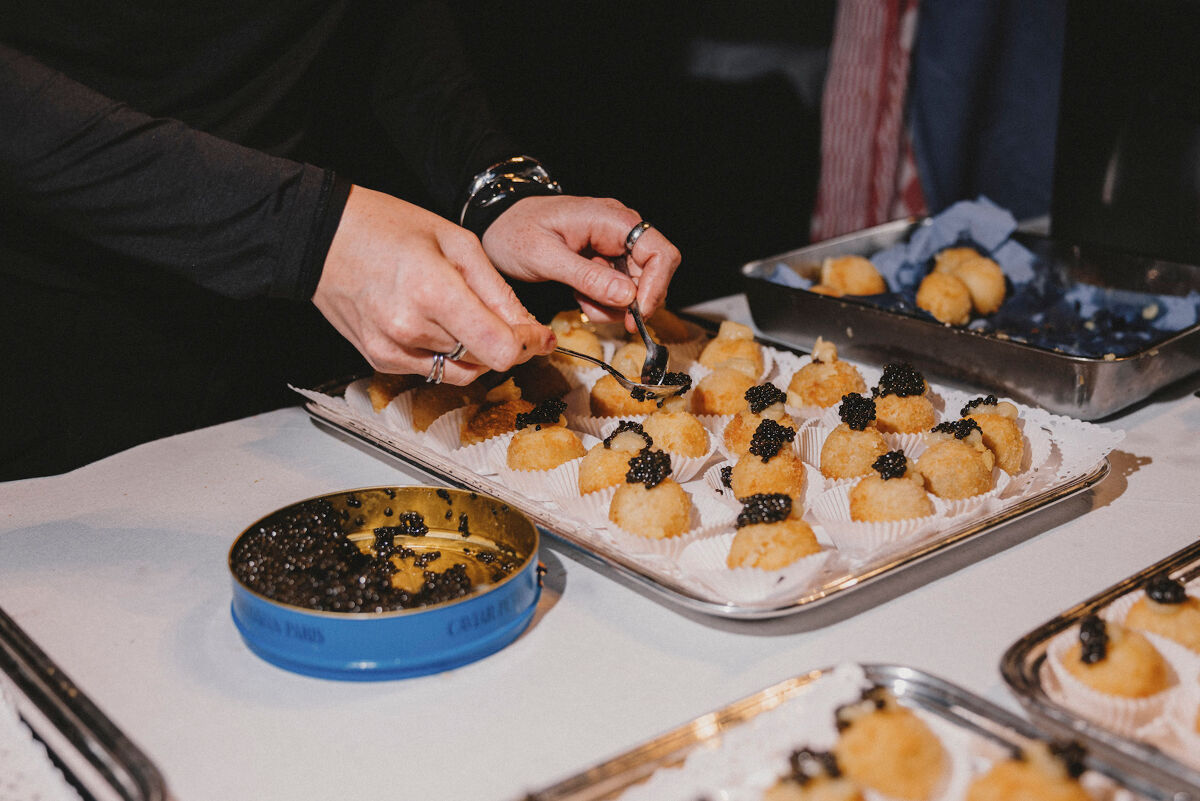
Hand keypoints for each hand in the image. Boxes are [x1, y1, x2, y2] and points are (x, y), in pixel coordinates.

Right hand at [314, 185, 553, 383]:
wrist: (322, 236)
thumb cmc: (387, 227)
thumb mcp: (456, 242)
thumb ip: (497, 291)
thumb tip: (529, 328)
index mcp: (434, 292)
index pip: (500, 349)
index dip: (526, 345)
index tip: (538, 336)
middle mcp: (410, 329)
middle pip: (484, 360)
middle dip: (503, 343)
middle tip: (504, 318)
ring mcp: (391, 349)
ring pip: (461, 371)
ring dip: (475, 351)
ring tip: (461, 313)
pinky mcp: (380, 359)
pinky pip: (432, 369)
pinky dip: (445, 353)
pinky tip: (433, 321)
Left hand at [481, 195, 681, 330]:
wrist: (497, 226)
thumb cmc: (515, 231)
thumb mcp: (545, 257)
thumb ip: (587, 276)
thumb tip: (627, 295)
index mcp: (610, 220)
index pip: (660, 252)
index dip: (656, 287)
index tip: (637, 314)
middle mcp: (619, 230)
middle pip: (652, 274)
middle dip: (631, 302)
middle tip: (601, 315)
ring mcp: (613, 245)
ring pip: (636, 287)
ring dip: (613, 305)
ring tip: (581, 302)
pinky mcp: (605, 260)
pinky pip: (618, 289)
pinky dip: (603, 302)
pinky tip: (580, 297)